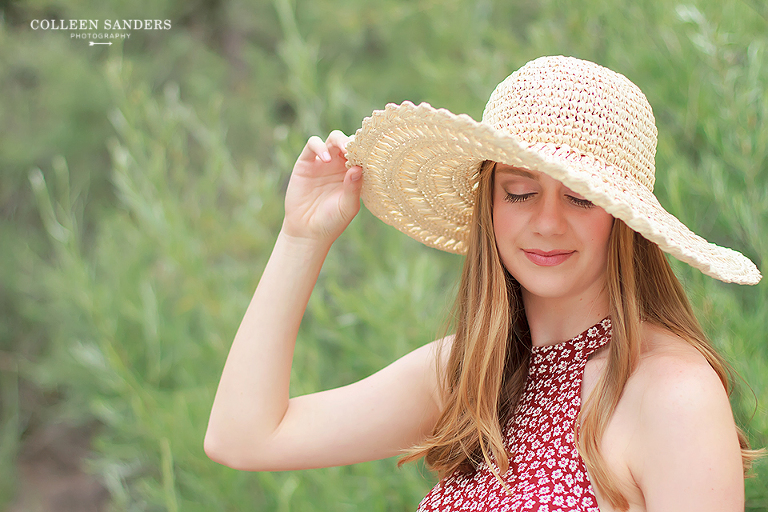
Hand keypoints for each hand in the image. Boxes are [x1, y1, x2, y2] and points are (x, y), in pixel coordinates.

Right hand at [281, 130, 362, 246]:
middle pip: (349, 142)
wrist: (307, 232)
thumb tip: (359, 168)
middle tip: (357, 148)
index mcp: (354, 174)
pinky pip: (312, 145)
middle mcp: (339, 165)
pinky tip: (326, 159)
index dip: (367, 151)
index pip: (363, 154)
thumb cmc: (332, 221)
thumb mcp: (347, 207)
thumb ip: (353, 188)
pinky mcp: (305, 163)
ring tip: (344, 150)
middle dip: (355, 142)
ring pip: (333, 139)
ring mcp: (322, 162)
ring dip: (340, 140)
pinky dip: (320, 147)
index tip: (372, 153)